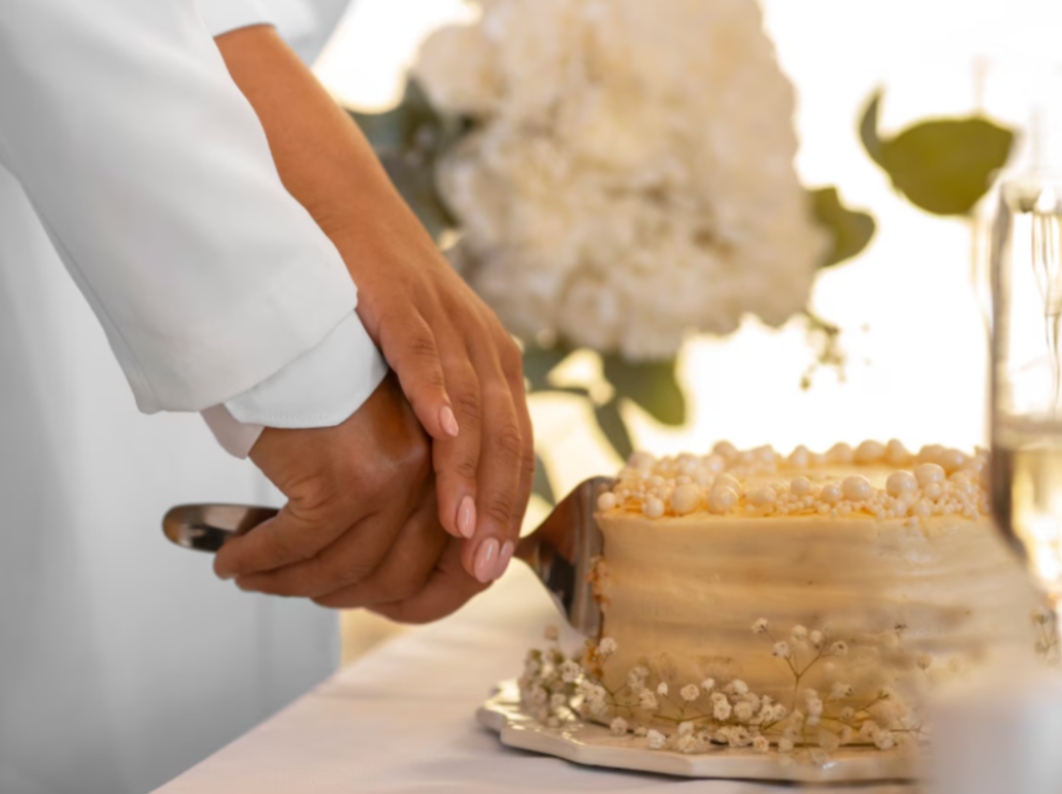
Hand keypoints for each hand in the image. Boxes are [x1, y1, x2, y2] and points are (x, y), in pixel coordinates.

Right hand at [211, 377, 447, 607]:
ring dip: (293, 585)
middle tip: (309, 595)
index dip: (430, 598)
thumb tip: (393, 570)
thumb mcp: (386, 422)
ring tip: (257, 580)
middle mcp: (437, 468)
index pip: (460, 554)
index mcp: (457, 454)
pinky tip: (233, 560)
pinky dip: (258, 559)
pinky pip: (297, 545)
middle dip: (351, 598)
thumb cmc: (327, 364)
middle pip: (406, 573)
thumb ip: (407, 482)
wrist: (287, 315)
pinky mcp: (343, 477)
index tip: (391, 612)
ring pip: (348, 568)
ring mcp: (395, 475)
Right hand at [330, 221, 532, 586]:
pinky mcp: (404, 297)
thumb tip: (436, 492)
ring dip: (467, 469)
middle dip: (493, 506)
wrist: (341, 207)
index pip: (514, 449)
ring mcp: (448, 320)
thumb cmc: (374, 300)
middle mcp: (484, 344)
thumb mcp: (422, 362)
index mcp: (494, 364)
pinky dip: (434, 394)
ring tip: (458, 526)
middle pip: (503, 437)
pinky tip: (436, 434)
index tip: (490, 566)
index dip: (506, 508)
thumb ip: (439, 415)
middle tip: (479, 566)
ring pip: (472, 406)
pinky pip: (426, 352)